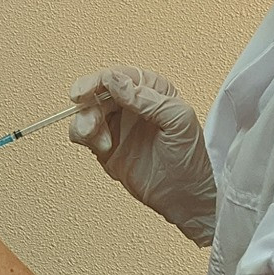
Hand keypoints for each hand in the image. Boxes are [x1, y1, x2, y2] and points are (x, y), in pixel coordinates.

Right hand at [68, 67, 217, 245]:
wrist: (185, 198)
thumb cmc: (190, 158)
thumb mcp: (178, 120)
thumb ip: (146, 98)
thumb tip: (114, 80)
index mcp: (151, 90)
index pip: (118, 76)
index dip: (98, 81)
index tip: (86, 93)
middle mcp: (130, 104)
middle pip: (96, 92)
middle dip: (88, 106)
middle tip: (91, 124)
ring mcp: (116, 125)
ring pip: (85, 112)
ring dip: (85, 123)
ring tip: (102, 142)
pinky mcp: (104, 145)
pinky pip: (83, 133)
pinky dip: (84, 137)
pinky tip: (103, 148)